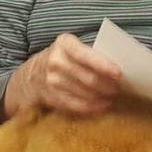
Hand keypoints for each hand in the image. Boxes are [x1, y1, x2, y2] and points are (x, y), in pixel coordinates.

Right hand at [2, 33, 121, 117]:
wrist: (30, 75)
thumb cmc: (61, 58)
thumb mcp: (71, 47)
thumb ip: (90, 52)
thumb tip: (121, 64)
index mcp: (64, 44)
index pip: (85, 55)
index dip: (103, 65)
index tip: (118, 74)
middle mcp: (56, 61)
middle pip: (88, 78)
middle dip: (108, 85)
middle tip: (121, 88)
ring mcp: (52, 80)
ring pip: (85, 93)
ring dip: (103, 97)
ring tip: (113, 96)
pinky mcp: (51, 97)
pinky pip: (77, 105)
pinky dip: (93, 107)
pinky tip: (102, 105)